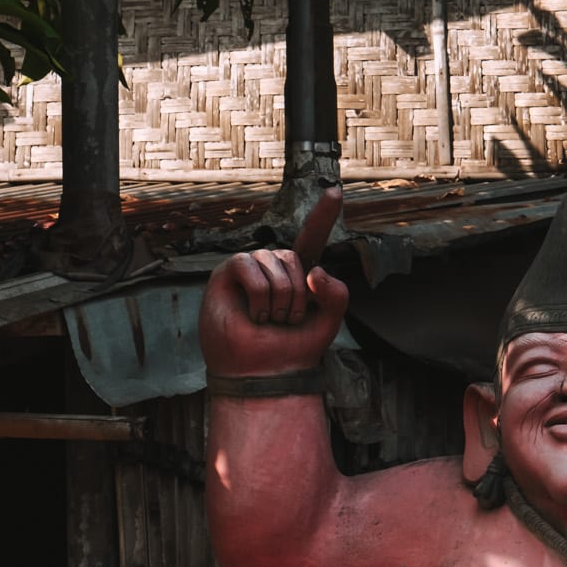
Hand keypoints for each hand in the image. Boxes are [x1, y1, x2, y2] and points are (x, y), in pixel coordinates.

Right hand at [199, 186, 348, 377]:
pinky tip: (253, 317)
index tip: (336, 191)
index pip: (313, 238)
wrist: (266, 375)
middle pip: (295, 257)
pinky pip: (250, 268)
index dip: (323, 216)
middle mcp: (274, 266)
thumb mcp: (329, 322)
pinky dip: (258, 296)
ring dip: (278, 301)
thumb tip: (314, 270)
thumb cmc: (293, 350)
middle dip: (298, 296)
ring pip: (274, 264)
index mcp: (299, 273)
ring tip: (268, 321)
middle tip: (286, 321)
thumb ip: (338, 294)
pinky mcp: (228, 273)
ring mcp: (250, 267)